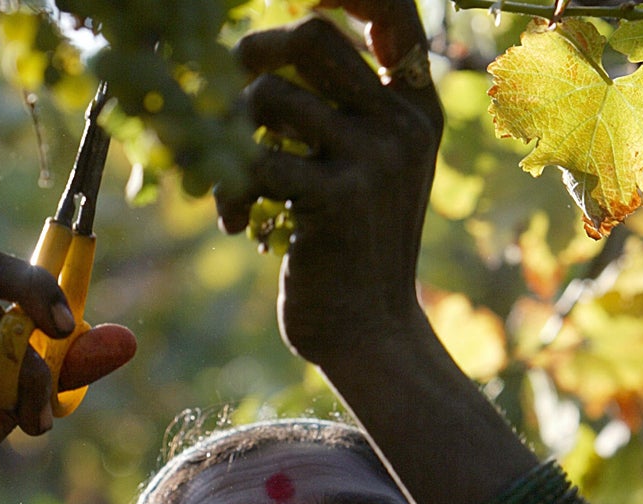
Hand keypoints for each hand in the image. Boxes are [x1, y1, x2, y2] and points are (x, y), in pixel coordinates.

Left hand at [215, 1, 441, 367]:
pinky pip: (252, 161)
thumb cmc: (352, 250)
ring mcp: (374, 158)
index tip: (293, 0)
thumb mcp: (366, 172)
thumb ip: (339, 112)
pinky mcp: (336, 199)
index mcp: (413, 106)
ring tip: (233, 188)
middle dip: (252, 56)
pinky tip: (238, 226)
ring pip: (267, 96)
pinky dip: (228, 191)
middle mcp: (401, 122)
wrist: (369, 331)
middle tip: (233, 99)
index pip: (390, 5)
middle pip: (311, 36)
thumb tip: (263, 57)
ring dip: (228, 139)